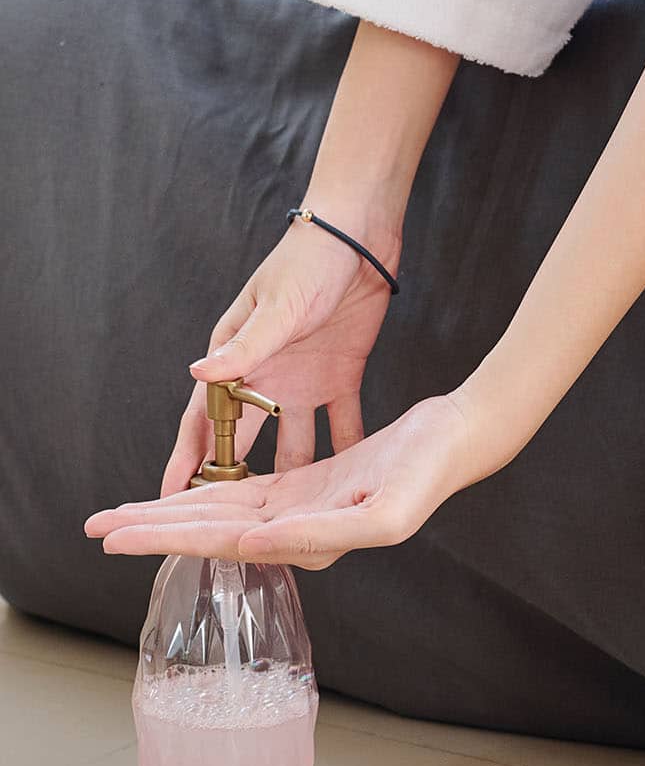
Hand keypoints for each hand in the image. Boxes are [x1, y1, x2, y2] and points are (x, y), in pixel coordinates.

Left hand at [89, 396, 479, 569]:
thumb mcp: (381, 510)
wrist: (458, 440)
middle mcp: (298, 530)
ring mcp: (302, 508)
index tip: (117, 537)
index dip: (165, 537)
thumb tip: (248, 545)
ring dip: (171, 512)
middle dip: (151, 529)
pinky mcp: (310, 486)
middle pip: (209, 530)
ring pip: (221, 511)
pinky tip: (184, 497)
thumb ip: (315, 532)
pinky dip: (211, 495)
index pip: (222, 541)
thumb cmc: (428, 472)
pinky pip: (248, 493)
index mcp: (310, 538)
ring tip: (124, 515)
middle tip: (95, 527)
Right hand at [161, 207, 400, 495]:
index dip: (187, 460)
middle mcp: (266, 376)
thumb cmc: (306, 261)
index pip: (203, 418)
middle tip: (221, 529)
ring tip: (288, 521)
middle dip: (230, 484)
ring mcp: (302, 379)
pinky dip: (345, 449)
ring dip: (291, 477)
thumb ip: (244, 347)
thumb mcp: (276, 307)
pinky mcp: (341, 375)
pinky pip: (342, 423)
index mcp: (237, 357)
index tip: (166, 502)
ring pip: (292, 442)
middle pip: (241, 440)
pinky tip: (349, 483)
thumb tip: (197, 374)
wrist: (358, 235)